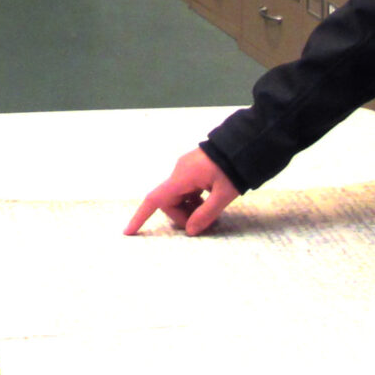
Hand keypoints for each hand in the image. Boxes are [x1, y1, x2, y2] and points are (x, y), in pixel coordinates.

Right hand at [124, 148, 240, 235]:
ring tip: (211, 212)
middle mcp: (179, 171)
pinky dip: (194, 199)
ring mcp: (186, 168)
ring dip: (190, 208)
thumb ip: (206, 214)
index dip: (140, 216)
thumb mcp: (224, 194)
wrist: (246, 142)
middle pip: (170, 201)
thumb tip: (190, 230)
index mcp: (182, 177)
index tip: (129, 231)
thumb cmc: (234, 168)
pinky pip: (187, 188)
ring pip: (179, 195)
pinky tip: (210, 201)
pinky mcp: (195, 167)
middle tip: (204, 223)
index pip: (154, 199)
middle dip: (182, 215)